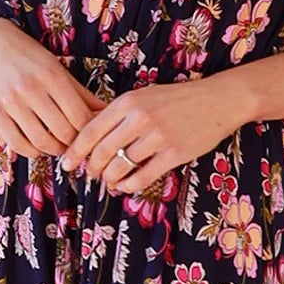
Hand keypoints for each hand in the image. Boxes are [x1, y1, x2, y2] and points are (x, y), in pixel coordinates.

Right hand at [0, 16, 106, 156]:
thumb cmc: (27, 56)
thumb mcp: (58, 68)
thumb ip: (82, 93)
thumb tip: (108, 112)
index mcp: (52, 76)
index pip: (80, 117)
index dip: (89, 132)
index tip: (91, 136)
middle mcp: (31, 88)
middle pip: (64, 132)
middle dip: (74, 143)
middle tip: (76, 144)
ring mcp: (11, 101)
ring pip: (41, 142)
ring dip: (54, 150)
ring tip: (59, 146)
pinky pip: (17, 144)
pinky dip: (32, 152)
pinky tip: (38, 147)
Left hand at [60, 75, 249, 194]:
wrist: (216, 101)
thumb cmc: (176, 99)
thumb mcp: (143, 97)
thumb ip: (118, 114)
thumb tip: (90, 136)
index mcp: (127, 102)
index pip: (90, 130)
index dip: (75, 151)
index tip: (66, 164)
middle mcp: (139, 118)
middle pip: (102, 152)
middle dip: (92, 169)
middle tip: (91, 175)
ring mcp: (157, 137)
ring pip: (121, 167)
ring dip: (111, 179)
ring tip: (110, 181)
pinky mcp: (174, 153)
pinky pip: (143, 177)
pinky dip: (130, 185)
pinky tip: (127, 186)